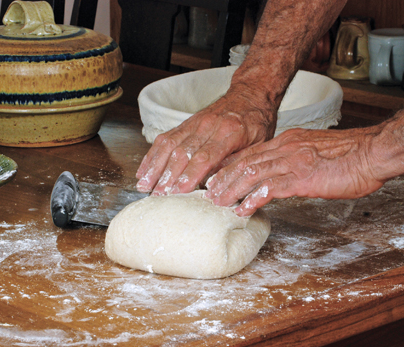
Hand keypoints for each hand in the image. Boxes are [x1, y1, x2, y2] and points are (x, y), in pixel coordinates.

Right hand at [135, 84, 278, 194]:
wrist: (250, 94)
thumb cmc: (256, 122)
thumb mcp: (259, 144)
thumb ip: (239, 163)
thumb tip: (221, 185)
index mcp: (230, 132)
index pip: (206, 156)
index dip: (191, 174)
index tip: (179, 190)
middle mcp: (208, 126)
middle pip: (182, 153)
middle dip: (168, 176)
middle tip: (158, 195)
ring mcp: (194, 123)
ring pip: (169, 145)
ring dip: (155, 167)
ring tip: (144, 186)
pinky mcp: (185, 124)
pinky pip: (165, 139)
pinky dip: (152, 155)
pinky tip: (144, 170)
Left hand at [205, 126, 385, 215]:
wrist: (372, 153)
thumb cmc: (349, 155)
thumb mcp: (314, 152)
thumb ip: (295, 160)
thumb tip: (281, 175)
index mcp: (288, 141)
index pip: (250, 152)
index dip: (230, 165)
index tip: (216, 176)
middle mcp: (286, 148)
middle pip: (245, 162)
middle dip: (224, 178)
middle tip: (209, 192)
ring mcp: (293, 162)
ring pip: (252, 173)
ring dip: (232, 189)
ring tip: (218, 202)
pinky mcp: (303, 177)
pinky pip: (271, 188)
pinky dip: (254, 199)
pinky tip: (244, 209)